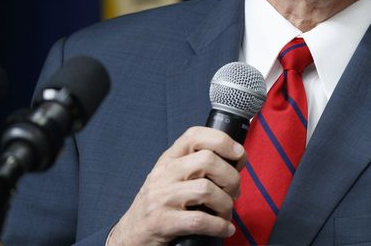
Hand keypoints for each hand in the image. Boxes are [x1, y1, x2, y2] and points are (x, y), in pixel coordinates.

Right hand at [106, 126, 246, 244]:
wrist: (131, 234)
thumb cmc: (160, 206)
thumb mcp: (173, 178)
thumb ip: (199, 167)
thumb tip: (237, 160)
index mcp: (169, 160)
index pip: (194, 135)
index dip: (222, 140)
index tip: (238, 153)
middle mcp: (164, 174)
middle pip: (207, 160)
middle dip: (230, 177)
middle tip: (234, 192)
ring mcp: (162, 197)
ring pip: (206, 190)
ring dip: (226, 204)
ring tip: (226, 213)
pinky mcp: (162, 222)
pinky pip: (199, 220)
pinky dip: (219, 226)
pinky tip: (224, 229)